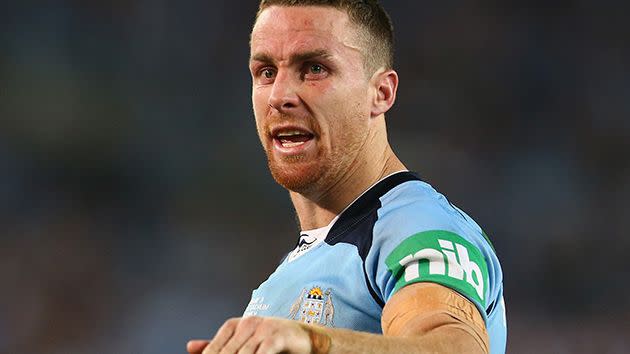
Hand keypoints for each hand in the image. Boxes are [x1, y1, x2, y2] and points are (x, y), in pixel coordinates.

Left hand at [187, 316, 312, 353]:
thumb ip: (219, 345)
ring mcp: (263, 329)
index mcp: (234, 324)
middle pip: (226, 353)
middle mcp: (247, 323)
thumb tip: (190, 346)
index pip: (213, 348)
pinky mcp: (277, 337)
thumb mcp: (243, 342)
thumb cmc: (271, 341)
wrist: (303, 338)